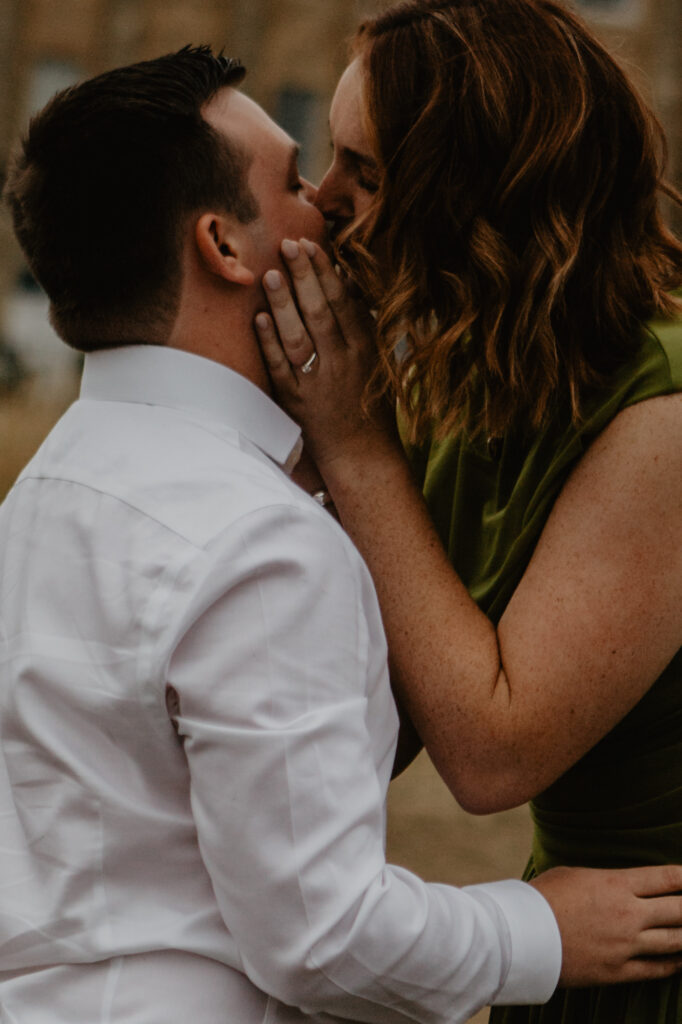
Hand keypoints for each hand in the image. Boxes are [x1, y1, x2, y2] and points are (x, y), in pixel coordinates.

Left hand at [255, 239, 398, 472]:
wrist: (363, 454)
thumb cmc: (369, 404)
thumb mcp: (376, 362)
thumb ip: (362, 326)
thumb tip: (348, 285)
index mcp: (365, 349)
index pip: (344, 302)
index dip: (325, 272)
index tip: (310, 244)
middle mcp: (343, 362)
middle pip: (322, 311)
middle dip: (304, 276)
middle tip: (287, 244)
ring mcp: (318, 382)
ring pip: (300, 336)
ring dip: (284, 304)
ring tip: (270, 274)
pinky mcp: (297, 401)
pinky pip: (281, 367)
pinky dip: (269, 342)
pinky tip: (259, 318)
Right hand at [532, 864, 681, 985]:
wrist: (523, 936)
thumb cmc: (543, 897)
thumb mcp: (575, 874)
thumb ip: (605, 880)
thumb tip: (620, 885)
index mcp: (616, 883)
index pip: (667, 878)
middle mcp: (628, 914)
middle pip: (679, 910)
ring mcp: (626, 945)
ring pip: (675, 941)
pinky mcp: (618, 971)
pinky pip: (658, 969)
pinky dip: (674, 964)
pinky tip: (680, 960)